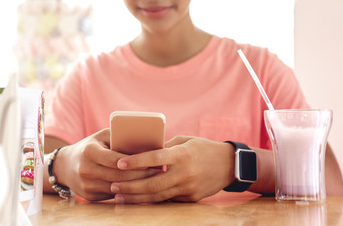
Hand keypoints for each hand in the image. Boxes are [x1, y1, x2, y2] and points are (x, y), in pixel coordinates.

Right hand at [53, 129, 161, 200]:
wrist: (66, 166)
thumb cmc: (91, 147)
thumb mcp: (102, 136)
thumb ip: (119, 137)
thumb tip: (144, 142)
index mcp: (89, 152)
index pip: (116, 160)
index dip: (135, 162)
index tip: (152, 161)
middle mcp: (85, 170)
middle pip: (119, 176)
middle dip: (141, 175)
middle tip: (158, 171)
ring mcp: (86, 186)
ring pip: (118, 188)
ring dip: (137, 185)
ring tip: (154, 179)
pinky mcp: (90, 196)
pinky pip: (113, 195)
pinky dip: (128, 192)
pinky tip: (141, 188)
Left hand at [110, 136, 234, 202]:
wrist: (229, 165)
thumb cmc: (204, 148)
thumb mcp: (186, 141)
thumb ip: (166, 147)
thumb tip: (144, 153)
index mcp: (182, 154)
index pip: (155, 158)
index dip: (136, 161)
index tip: (119, 163)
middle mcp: (184, 173)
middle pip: (152, 183)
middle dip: (130, 187)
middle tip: (113, 186)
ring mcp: (188, 188)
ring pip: (157, 196)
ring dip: (136, 198)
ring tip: (119, 197)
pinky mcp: (191, 198)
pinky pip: (168, 200)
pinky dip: (152, 200)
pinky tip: (138, 200)